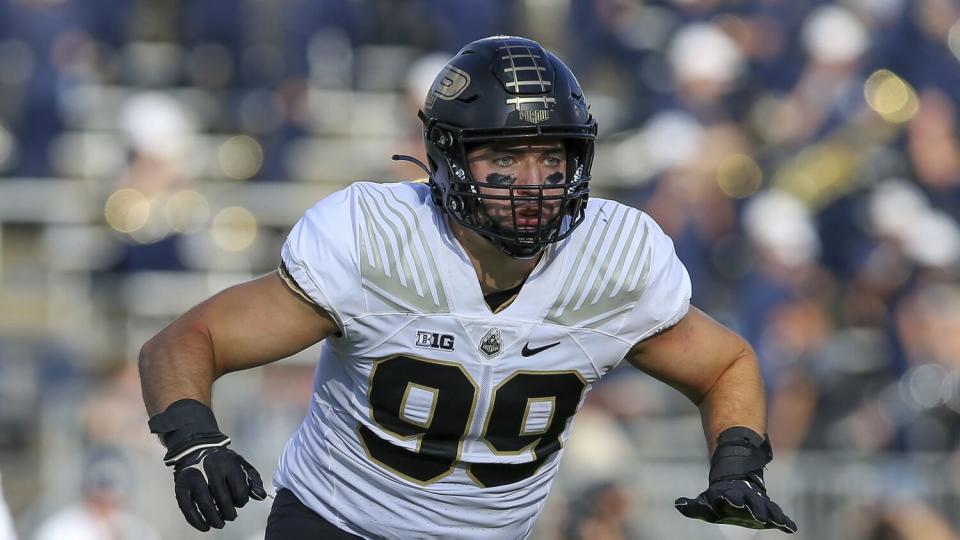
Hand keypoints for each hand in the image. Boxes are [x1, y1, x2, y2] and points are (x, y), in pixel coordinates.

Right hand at [172, 445, 266, 530]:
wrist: (196, 449)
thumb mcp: (241, 464)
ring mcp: (194, 479)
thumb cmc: (222, 460)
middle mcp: (211, 470)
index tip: (240, 503)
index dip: (242, 501)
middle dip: (229, 513)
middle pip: (223, 500)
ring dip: (214, 519)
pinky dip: (197, 521)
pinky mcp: (181, 487)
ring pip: (206, 505)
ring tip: (220, 524)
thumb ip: (253, 479)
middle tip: (231, 517)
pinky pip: (188, 508)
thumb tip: (261, 496)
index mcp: (229, 464)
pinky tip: (205, 527)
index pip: (239, 491)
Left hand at [675, 476, 796, 533]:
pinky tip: (792, 528)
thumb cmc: (719, 499)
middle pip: (752, 504)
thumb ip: (693, 507)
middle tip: (757, 516)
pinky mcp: (769, 512)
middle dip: (754, 509)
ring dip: (772, 514)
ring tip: (776, 521)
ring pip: (767, 508)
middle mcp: (747, 499)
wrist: (737, 485)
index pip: (730, 497)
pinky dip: (785, 521)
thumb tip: (678, 505)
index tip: (729, 501)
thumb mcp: (704, 503)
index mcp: (730, 496)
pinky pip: (779, 515)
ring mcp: (759, 504)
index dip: (730, 499)